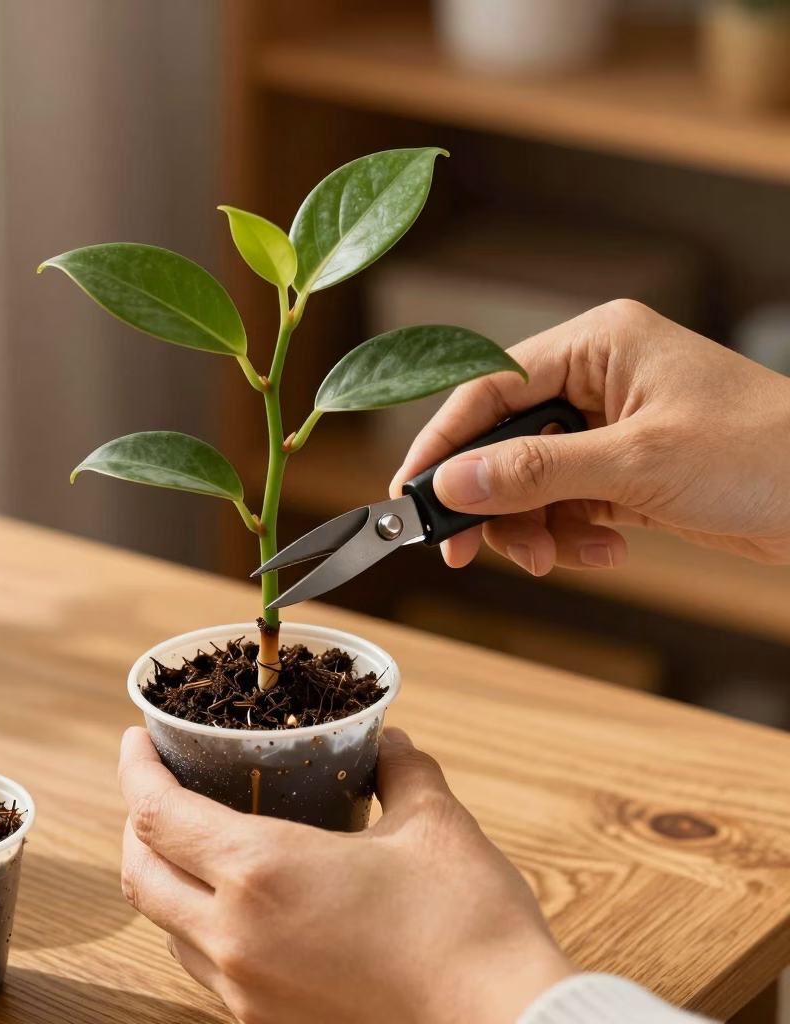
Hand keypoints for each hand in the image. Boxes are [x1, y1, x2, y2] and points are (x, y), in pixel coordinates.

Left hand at [119, 725, 571, 1023]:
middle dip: (136, 824)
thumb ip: (399, 768)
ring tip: (194, 842)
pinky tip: (238, 906)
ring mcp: (245, 993)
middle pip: (139, 874)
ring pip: (165, 927)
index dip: (136, 770)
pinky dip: (197, 926)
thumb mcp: (433, 822)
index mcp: (263, 873)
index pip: (157, 815)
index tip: (135, 740)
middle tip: (159, 786)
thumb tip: (386, 741)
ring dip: (163, 878)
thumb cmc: (467, 923)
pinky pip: (203, 969)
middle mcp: (235, 938)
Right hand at [391, 300, 789, 574]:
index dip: (444, 442)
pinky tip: (607, 549)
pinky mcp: (623, 467)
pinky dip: (573, 533)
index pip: (490, 387)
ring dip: (536, 527)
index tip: (412, 493)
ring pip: (530, 480)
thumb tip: (453, 481)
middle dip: (494, 500)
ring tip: (564, 557)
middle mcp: (597, 378)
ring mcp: (609, 424)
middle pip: (503, 440)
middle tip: (470, 551)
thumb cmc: (762, 455)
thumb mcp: (636, 464)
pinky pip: (566, 502)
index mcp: (597, 344)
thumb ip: (535, 472)